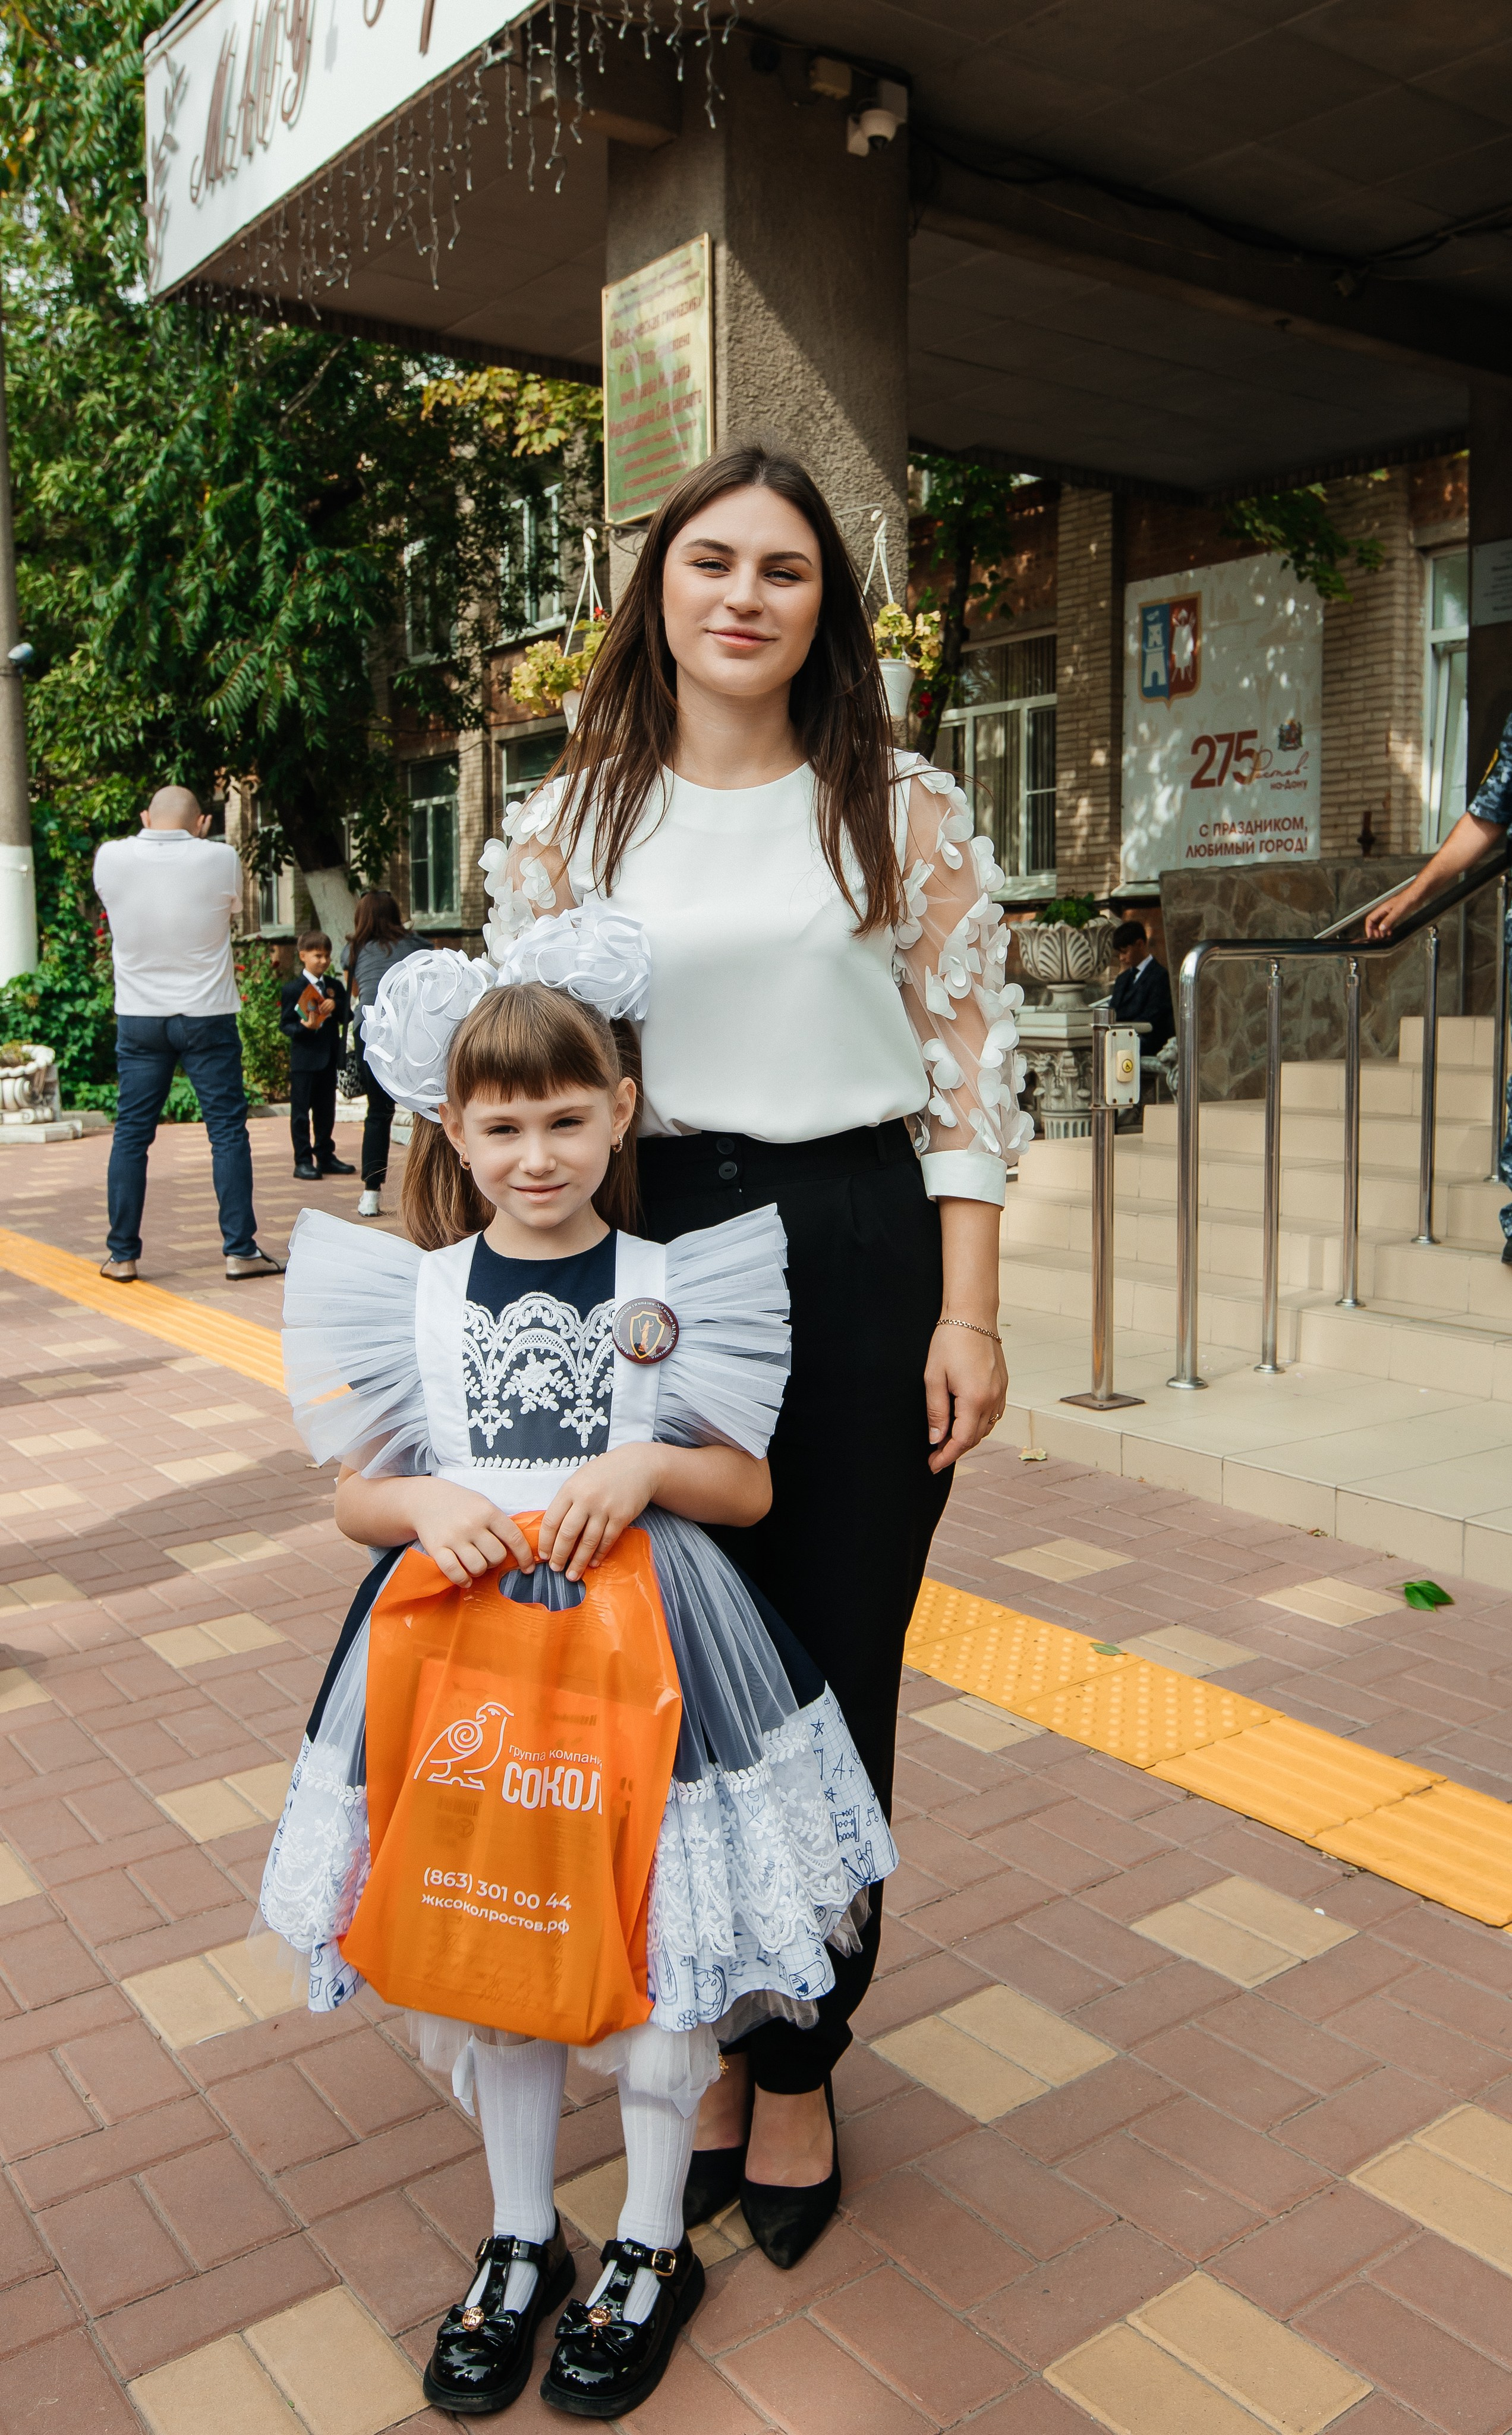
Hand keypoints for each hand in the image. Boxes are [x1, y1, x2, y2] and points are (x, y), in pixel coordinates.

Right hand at [407, 1479, 536, 1588]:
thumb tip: (520, 1550)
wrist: (426, 1499)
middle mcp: (472, 1524)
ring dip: (479, 1570)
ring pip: (478, 1567)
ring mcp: (454, 1537)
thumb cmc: (460, 1504)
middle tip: (488, 1556)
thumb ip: (499, 1523)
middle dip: (495, 1561)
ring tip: (475, 1563)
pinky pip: (454, 1572)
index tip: (527, 1567)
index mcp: (488, 1511)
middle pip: (497, 1556)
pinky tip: (465, 1578)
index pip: (514, 1538)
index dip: (524, 1556)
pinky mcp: (437, 1548)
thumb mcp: (483, 1504)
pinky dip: (462, 1579)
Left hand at [537, 1445, 664, 1579]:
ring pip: (587, 1542)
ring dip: (578, 1562)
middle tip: (556, 1569)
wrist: (638, 1464)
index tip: (544, 1555)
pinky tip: (593, 1564)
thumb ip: (567, 1500)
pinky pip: (607, 1541)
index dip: (545, 1541)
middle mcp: (586, 1499)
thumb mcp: (580, 1479)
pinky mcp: (621, 1516)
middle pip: (567, 1535)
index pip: (551, 1521)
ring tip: (572, 1575)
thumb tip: (553, 1529)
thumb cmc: (604, 1472)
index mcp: (570, 1489)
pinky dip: (598, 1555)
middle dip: (559, 1556)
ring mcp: (604, 1508)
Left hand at [924, 1321, 1008, 1471]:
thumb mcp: (933, 1377)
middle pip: (974, 1438)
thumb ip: (936, 1412)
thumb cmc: (949, 1341)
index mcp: (974, 1399)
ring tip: (946, 1441)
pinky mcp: (1002, 1385)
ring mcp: (1000, 1392)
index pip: (961, 1441)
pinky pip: (993, 1415)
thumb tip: (935, 1439)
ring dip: (967, 1439)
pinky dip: (978, 1425)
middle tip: (934, 1456)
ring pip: (985, 1428)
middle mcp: (992, 1399)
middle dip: (955, 1451)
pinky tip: (964, 1423)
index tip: (932, 1465)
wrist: (973, 1315)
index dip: (945, 1457)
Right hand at [1363, 891, 1412, 939]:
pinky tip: (1390, 933)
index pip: (1370, 919)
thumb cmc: (1407, 899)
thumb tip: (1381, 929)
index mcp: (1382, 909)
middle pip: (1374, 921)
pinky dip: (1388, 928)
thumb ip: (1388, 920)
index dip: (1368, 927)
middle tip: (1377, 938)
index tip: (1370, 935)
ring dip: (1381, 930)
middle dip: (1374, 930)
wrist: (1416, 895)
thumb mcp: (1397, 911)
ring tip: (1382, 937)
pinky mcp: (1396, 914)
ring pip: (1381, 923)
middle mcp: (1384, 911)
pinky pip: (1389, 922)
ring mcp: (1390, 912)